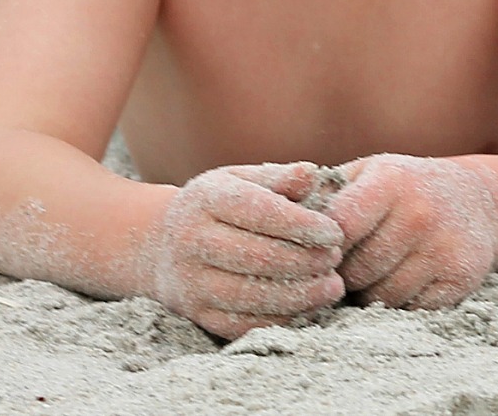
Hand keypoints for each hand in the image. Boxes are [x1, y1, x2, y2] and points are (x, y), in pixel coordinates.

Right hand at [149, 162, 345, 339]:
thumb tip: (311, 173)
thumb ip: (279, 178)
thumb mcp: (243, 180)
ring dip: (298, 295)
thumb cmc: (220, 205)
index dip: (302, 225)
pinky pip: (239, 324)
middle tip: (336, 260)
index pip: (259, 212)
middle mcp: (191, 241)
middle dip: (305, 261)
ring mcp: (188, 281)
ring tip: (332, 287)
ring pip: (248, 296)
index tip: (335, 233)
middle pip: (256, 257)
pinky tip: (307, 308)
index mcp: (206, 199)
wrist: (161, 244)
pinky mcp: (194, 312)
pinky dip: (278, 319)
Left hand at [325, 154, 497, 310]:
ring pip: (382, 296)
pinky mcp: (462, 275)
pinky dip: (402, 303)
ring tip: (377, 274)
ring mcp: (444, 246)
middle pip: (356, 271)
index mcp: (391, 182)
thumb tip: (276, 222)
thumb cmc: (407, 188)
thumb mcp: (370, 173)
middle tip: (351, 266)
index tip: (325, 251)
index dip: (323, 249)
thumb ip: (326, 193)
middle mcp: (420, 213)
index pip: (337, 230)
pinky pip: (411, 309)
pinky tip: (407, 280)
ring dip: (372, 294)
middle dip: (347, 275)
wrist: (480, 199)